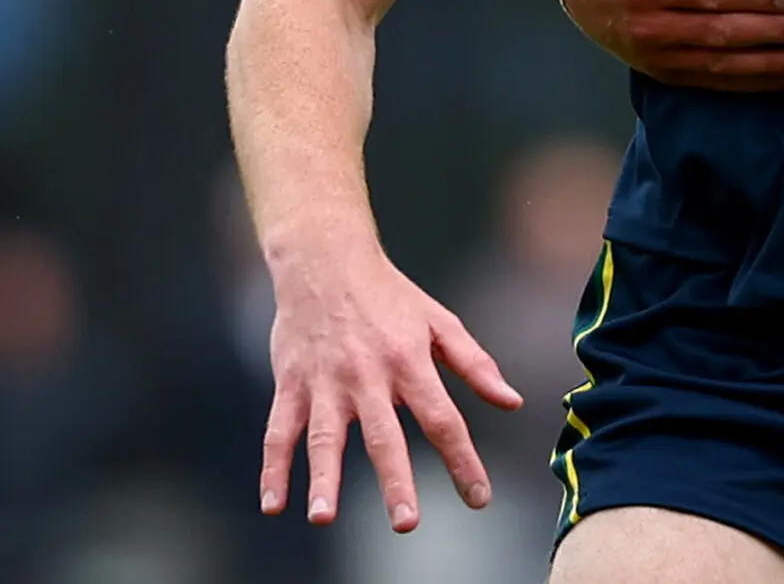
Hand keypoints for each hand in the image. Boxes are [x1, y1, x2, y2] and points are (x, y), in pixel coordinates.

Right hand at [260, 235, 520, 530]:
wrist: (325, 260)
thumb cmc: (390, 295)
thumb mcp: (440, 322)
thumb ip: (475, 364)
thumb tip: (512, 401)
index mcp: (410, 361)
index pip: (443, 419)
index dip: (463, 460)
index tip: (478, 498)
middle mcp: (368, 375)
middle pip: (385, 435)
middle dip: (395, 480)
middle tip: (406, 523)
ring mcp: (326, 382)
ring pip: (324, 437)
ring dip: (323, 479)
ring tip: (323, 518)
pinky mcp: (291, 384)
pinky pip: (279, 430)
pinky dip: (272, 468)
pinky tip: (273, 504)